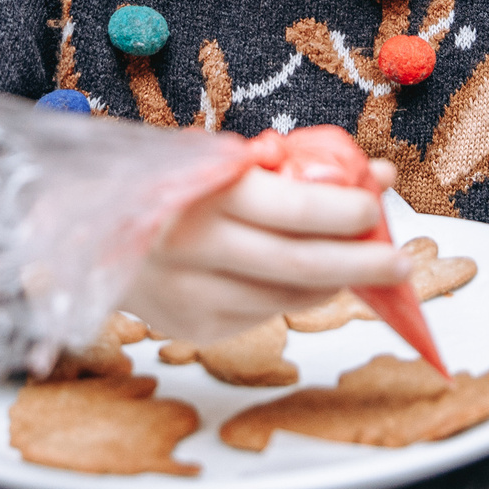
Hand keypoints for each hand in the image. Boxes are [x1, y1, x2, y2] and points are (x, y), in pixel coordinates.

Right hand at [121, 160, 409, 346]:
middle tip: (400, 262)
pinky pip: (264, 314)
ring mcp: (193, 294)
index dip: (346, 209)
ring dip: (334, 282)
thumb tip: (378, 176)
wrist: (88, 232)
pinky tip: (304, 280)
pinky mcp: (195, 327)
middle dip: (362, 263)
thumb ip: (296, 169)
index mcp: (205, 192)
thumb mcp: (223, 161)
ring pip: (288, 297)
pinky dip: (294, 297)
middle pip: (300, 263)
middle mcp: (196, 247)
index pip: (294, 208)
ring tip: (362, 267)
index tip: (376, 206)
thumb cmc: (174, 187)